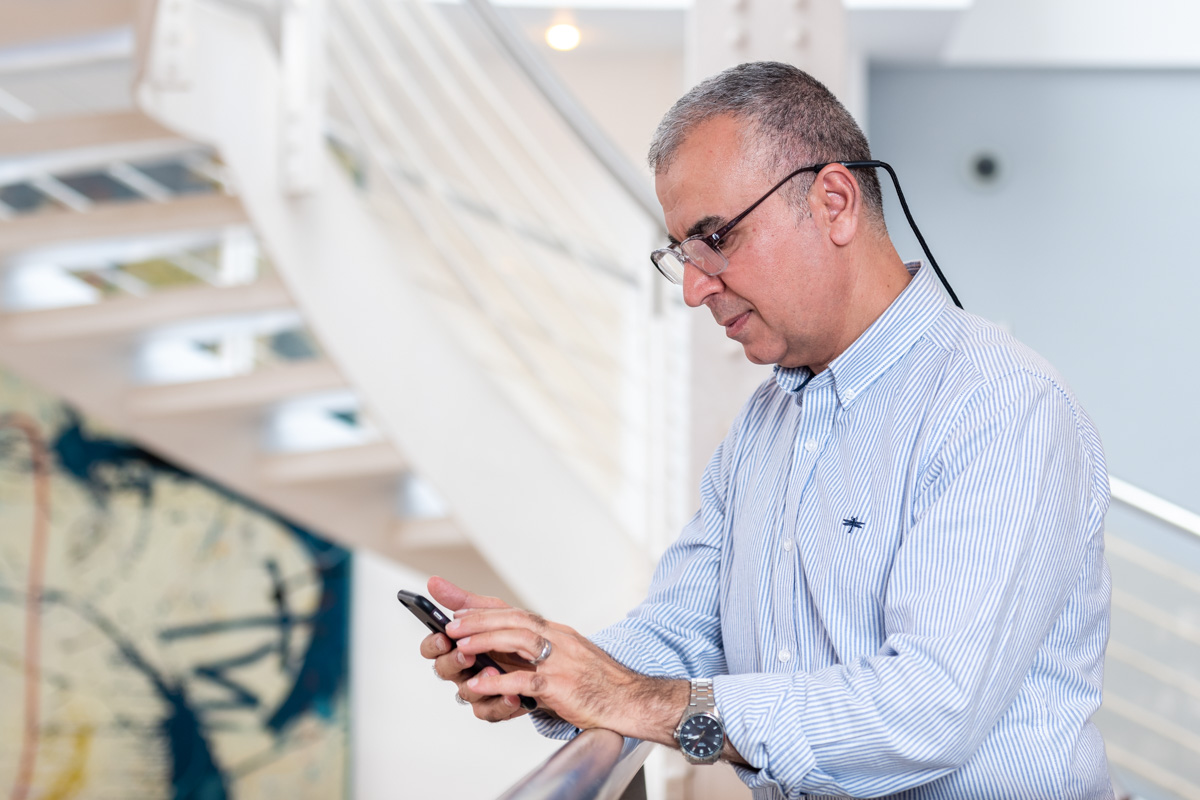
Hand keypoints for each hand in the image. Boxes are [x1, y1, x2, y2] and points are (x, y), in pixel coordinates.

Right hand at [419, 576, 532, 721]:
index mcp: (457, 645)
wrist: (548, 657)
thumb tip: (433, 581)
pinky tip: (514, 695)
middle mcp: (464, 669)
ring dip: (478, 683)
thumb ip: (463, 600)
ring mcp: (478, 689)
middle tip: (467, 654)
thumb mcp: (493, 612)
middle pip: (444, 670)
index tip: (444, 637)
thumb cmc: (513, 633)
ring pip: (465, 692)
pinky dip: (501, 704)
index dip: (434, 644)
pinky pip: (490, 711)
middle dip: (453, 662)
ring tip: (494, 672)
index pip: (433, 646)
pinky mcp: (495, 705)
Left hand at [447, 596, 688, 742]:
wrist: (632, 700)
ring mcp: (560, 662)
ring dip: (486, 640)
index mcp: (556, 632)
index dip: (480, 604)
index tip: (449, 597)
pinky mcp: (562, 686)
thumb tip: (500, 653)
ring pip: (518, 641)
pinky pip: (527, 682)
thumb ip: (538, 652)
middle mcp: (558, 640)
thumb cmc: (598, 683)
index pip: (513, 611)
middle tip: (450, 623)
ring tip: (460, 644)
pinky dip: (501, 682)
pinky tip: (481, 683)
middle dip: (479, 619)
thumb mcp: (568, 657)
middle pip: (513, 619)